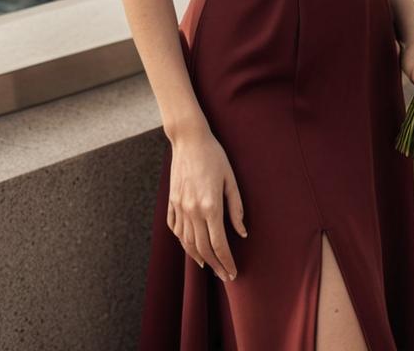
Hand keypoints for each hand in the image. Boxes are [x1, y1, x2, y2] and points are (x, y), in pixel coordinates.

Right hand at [167, 130, 246, 282]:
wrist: (189, 139)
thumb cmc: (214, 156)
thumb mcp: (231, 179)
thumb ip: (236, 208)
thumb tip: (242, 233)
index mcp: (210, 205)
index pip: (219, 244)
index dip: (226, 261)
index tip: (233, 272)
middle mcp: (192, 210)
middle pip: (202, 248)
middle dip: (215, 265)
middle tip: (225, 275)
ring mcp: (179, 207)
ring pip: (187, 242)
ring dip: (198, 258)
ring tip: (209, 266)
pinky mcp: (171, 202)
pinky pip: (175, 229)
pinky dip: (183, 242)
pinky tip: (191, 247)